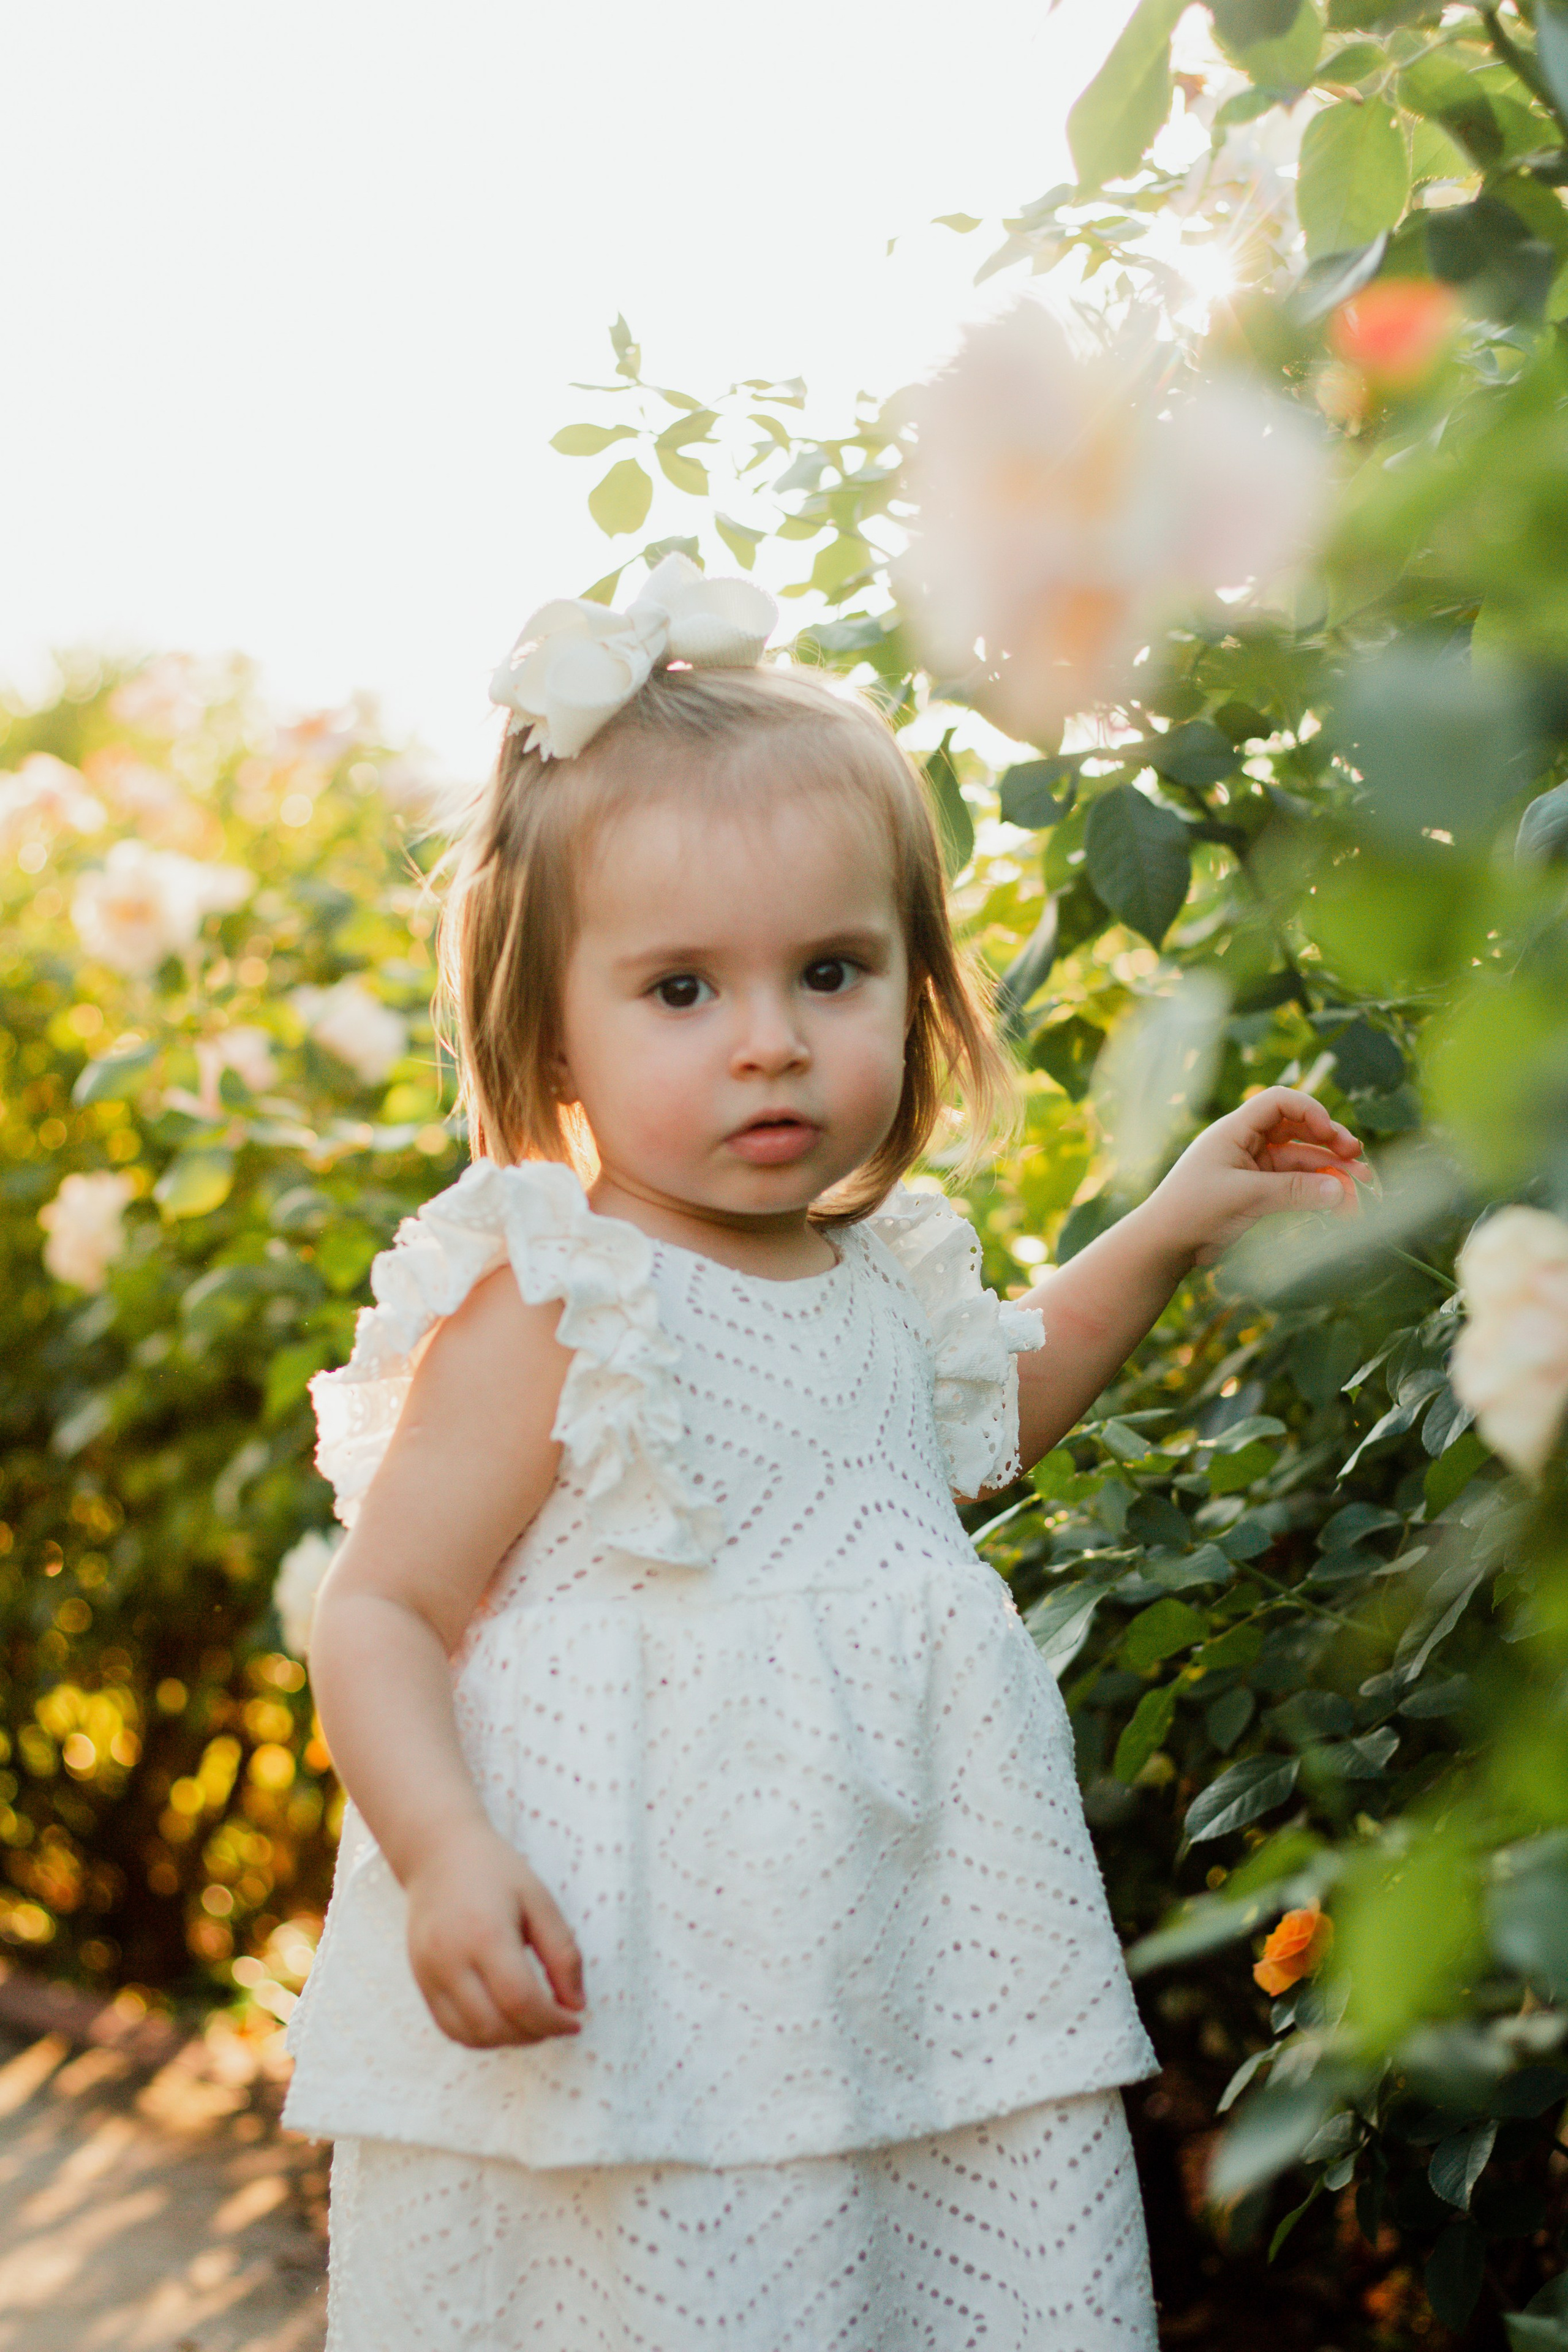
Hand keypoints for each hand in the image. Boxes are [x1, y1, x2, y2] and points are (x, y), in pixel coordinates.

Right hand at [403, 1819, 585, 2048]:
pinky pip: (449, 2027)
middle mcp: (450, 1959)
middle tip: (557, 2021)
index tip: (575, 2022)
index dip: (552, 2021)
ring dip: (507, 2040)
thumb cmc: (494, 1871)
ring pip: (469, 2036)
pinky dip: (480, 2035)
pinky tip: (503, 2018)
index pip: (520, 2000)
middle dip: (533, 2034)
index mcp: (486, 1934)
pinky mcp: (420, 1980)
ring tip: (532, 2021)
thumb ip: (562, 1954)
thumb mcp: (539, 1901)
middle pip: (494, 2025)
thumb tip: (576, 2005)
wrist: (438, 1851)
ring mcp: (429, 1973)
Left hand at [1142, 1086, 1372, 1269]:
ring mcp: (1253, 1167)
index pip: (1279, 1102)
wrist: (1164, 1245)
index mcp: (1234, 1130)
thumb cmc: (1193, 1211)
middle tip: (1358, 1159)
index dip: (1309, 1110)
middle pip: (1298, 1130)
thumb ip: (1294, 1191)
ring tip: (1359, 1190)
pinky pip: (1295, 1184)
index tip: (1329, 1132)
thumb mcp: (1245, 1196)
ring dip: (1330, 1172)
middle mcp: (1246, 1143)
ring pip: (1301, 1161)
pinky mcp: (1258, 1192)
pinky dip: (1316, 1191)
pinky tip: (1339, 1203)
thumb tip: (1341, 1190)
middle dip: (1330, 1143)